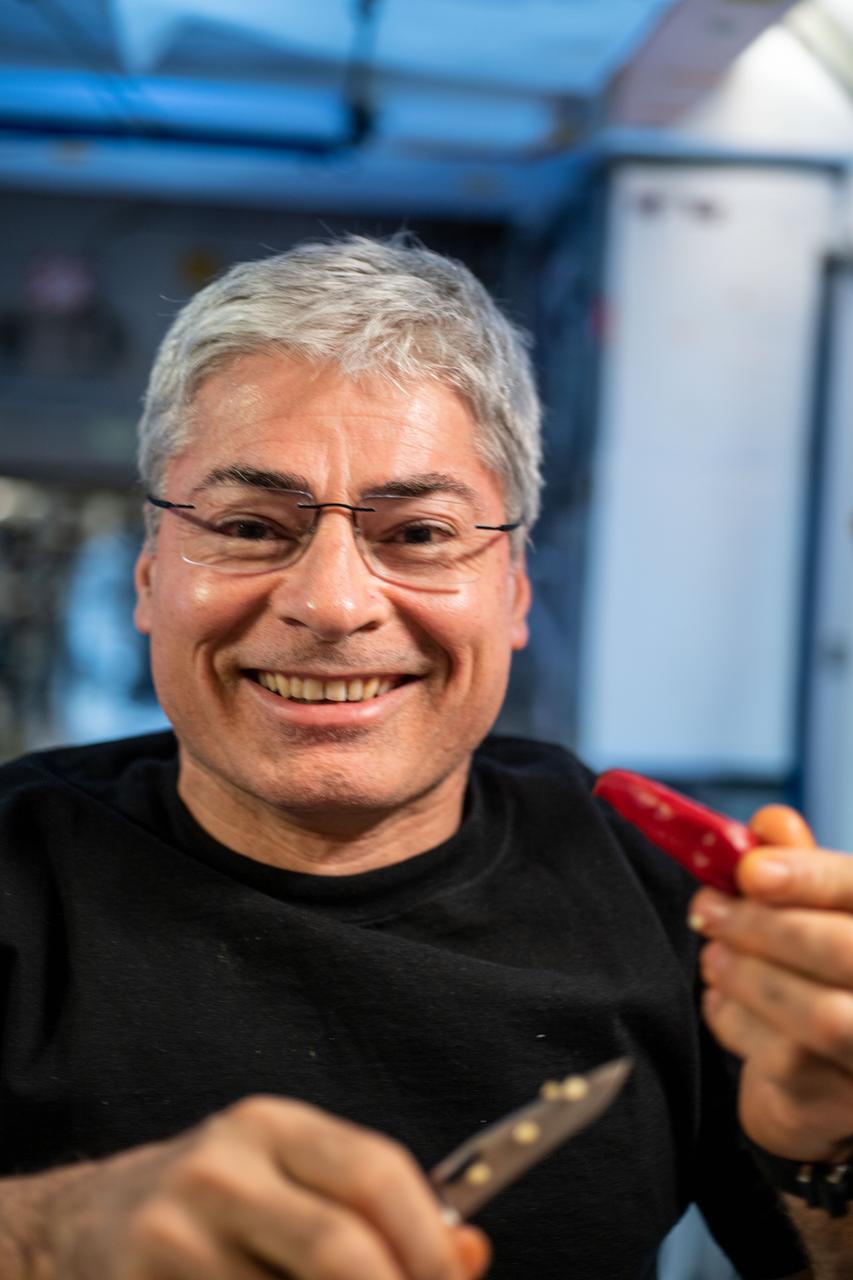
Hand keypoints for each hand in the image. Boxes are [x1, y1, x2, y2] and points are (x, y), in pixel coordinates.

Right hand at [40, 1096, 490, 1278]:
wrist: (80, 1228)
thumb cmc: (213, 1207)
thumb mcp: (289, 1182)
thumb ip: (377, 1213)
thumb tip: (472, 1254)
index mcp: (270, 1127)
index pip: (375, 1172)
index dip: (429, 1244)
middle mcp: (220, 1168)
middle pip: (340, 1250)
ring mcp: (172, 1235)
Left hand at [690, 806, 852, 1163]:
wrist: (819, 1085)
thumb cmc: (818, 976)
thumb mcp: (811, 911)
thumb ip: (796, 865)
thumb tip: (770, 822)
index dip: (810, 875)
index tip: (750, 870)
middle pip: (841, 950)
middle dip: (762, 926)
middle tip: (706, 911)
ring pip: (818, 1015)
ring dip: (746, 976)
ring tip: (714, 958)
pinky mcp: (844, 1107)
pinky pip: (784, 1061)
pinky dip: (735, 1022)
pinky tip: (721, 1004)